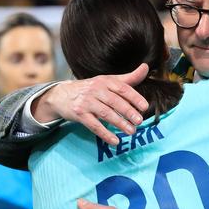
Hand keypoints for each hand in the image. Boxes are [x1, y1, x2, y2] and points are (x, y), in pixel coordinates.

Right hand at [32, 64, 149, 144]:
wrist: (61, 95)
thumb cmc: (91, 88)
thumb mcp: (108, 81)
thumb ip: (129, 78)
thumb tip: (146, 67)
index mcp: (105, 81)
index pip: (122, 88)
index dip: (134, 97)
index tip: (145, 107)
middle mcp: (96, 90)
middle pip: (115, 101)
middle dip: (128, 112)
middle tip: (139, 121)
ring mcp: (86, 102)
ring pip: (105, 113)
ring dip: (119, 123)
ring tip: (131, 131)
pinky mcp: (79, 114)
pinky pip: (94, 125)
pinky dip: (105, 134)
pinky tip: (115, 141)